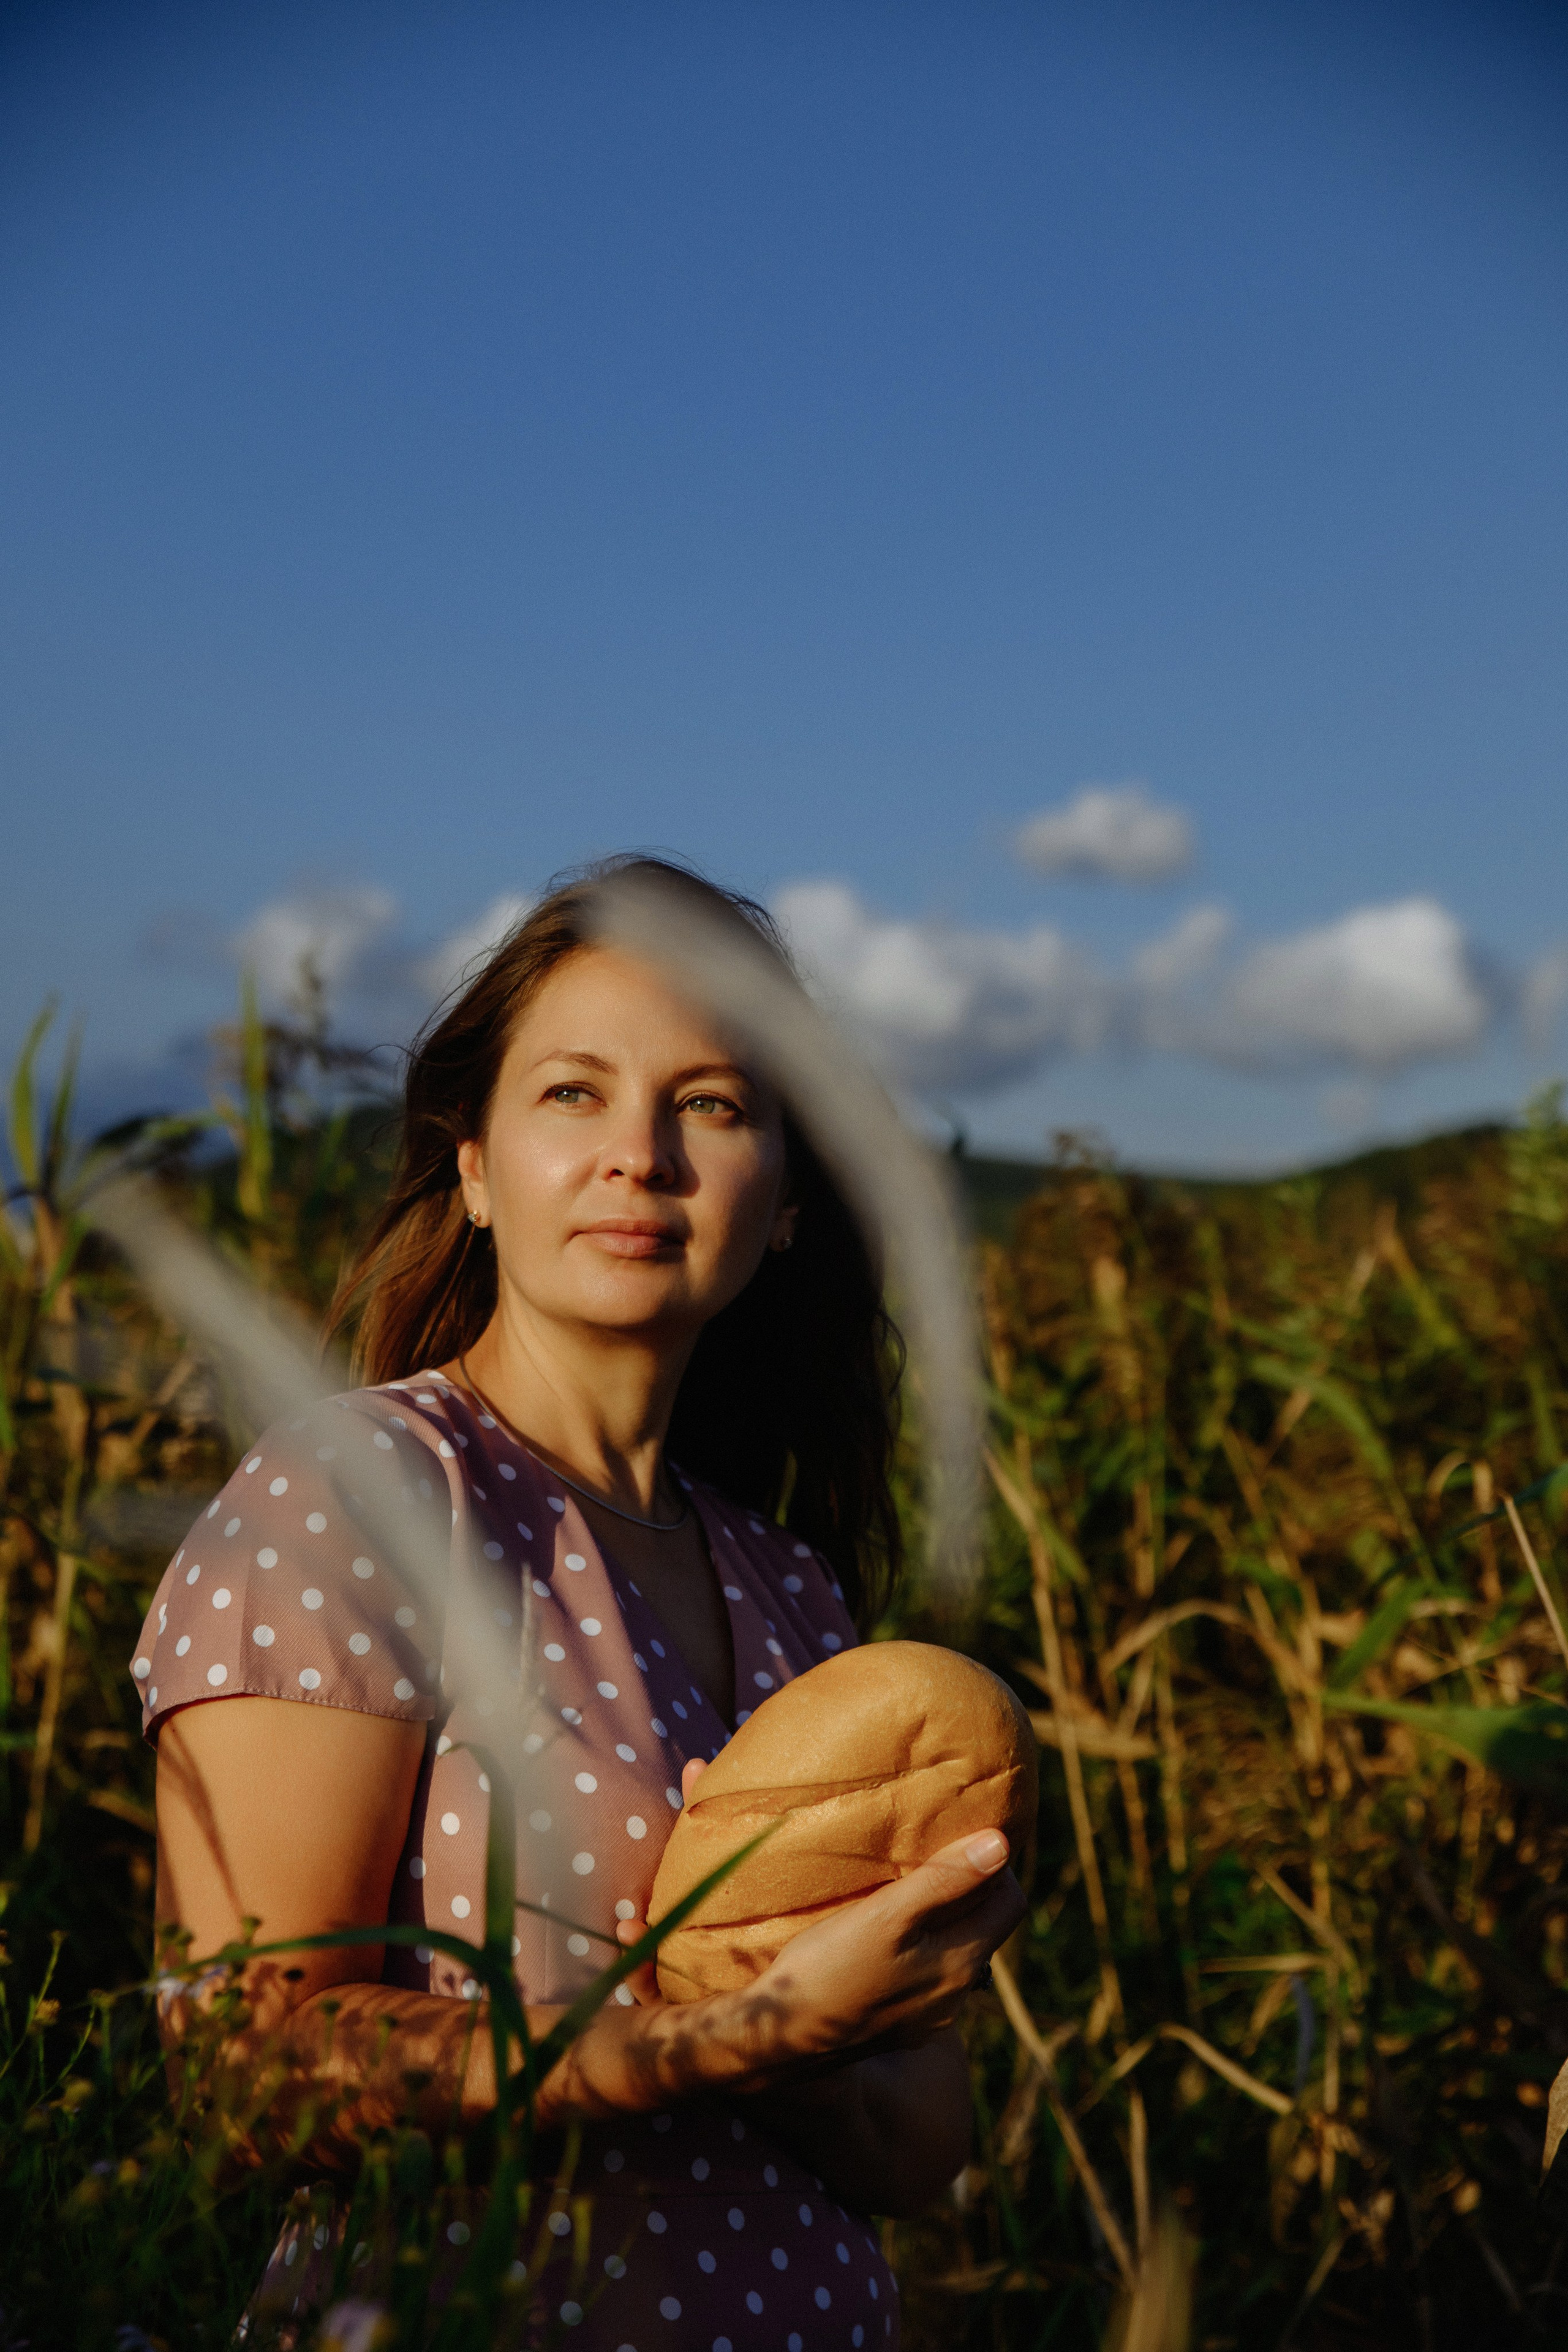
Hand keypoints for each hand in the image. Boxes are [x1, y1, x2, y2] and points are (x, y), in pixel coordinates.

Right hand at [732, 1828, 1023, 2073]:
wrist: (779, 2040)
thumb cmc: (827, 1967)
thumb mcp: (886, 1914)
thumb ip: (945, 1881)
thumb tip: (1002, 1845)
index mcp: (961, 1963)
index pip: (1011, 1903)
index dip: (995, 1866)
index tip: (960, 1839)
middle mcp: (957, 1995)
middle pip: (986, 1928)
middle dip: (971, 1890)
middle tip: (931, 1857)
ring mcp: (930, 2017)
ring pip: (957, 1953)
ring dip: (944, 1922)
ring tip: (906, 1895)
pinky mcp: (903, 2028)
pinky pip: (929, 1977)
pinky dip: (921, 1951)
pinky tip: (887, 1941)